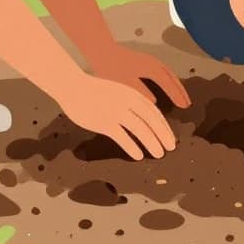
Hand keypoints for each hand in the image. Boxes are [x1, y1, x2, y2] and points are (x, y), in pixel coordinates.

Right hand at [54, 73, 177, 159]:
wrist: (73, 87)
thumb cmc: (95, 91)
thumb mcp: (118, 91)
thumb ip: (131, 103)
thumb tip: (146, 119)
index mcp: (132, 94)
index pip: (153, 112)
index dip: (164, 126)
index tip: (170, 138)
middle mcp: (127, 102)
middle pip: (150, 121)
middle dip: (163, 135)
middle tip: (170, 148)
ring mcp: (116, 112)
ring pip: (140, 129)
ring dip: (152, 143)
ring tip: (159, 154)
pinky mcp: (104, 122)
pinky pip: (122, 137)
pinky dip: (132, 147)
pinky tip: (138, 156)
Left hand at [88, 43, 190, 108]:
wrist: (102, 50)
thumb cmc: (112, 68)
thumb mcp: (126, 84)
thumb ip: (142, 93)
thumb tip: (155, 103)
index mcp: (152, 69)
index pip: (169, 84)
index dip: (177, 96)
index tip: (184, 107)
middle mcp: (155, 63)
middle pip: (172, 78)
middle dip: (180, 91)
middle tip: (188, 104)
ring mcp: (150, 60)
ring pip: (168, 74)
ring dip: (175, 85)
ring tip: (181, 96)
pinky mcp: (144, 61)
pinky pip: (163, 72)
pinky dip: (168, 80)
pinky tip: (165, 87)